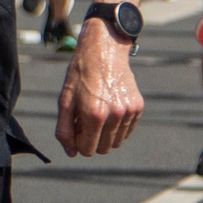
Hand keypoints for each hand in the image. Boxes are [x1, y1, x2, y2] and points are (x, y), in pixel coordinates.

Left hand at [55, 22, 142, 156]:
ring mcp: (128, 111)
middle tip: (86, 121)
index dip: (79, 143)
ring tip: (98, 113)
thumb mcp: (65, 100)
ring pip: (117, 142)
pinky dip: (117, 126)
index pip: (87, 150)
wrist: (104, 50)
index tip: (77, 128)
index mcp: (94, 114)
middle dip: (92, 140)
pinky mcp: (137, 107)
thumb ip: (64, 130)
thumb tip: (71, 153)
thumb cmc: (81, 75)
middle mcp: (114, 115)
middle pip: (104, 149)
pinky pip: (127, 131)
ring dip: (105, 134)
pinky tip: (110, 108)